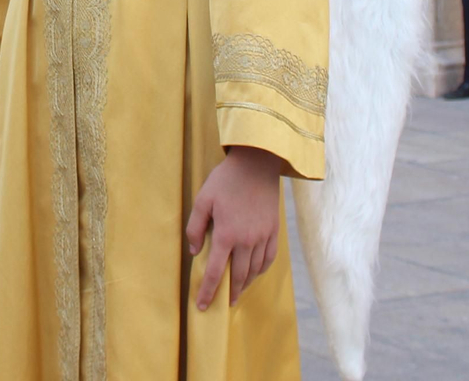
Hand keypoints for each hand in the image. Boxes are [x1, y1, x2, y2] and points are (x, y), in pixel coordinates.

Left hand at [185, 146, 282, 309]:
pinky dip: (260, 271)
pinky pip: (268, 259)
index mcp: (226, 234)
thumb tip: (194, 251)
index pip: (215, 272)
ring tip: (237, 291)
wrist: (257, 164)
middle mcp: (246, 241)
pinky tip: (254, 273)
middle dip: (229, 293)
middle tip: (223, 303)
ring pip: (254, 270)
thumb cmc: (225, 181)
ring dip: (245, 284)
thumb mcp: (202, 199)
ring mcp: (263, 237)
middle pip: (238, 276)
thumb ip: (195, 227)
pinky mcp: (274, 231)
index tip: (202, 305)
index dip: (207, 291)